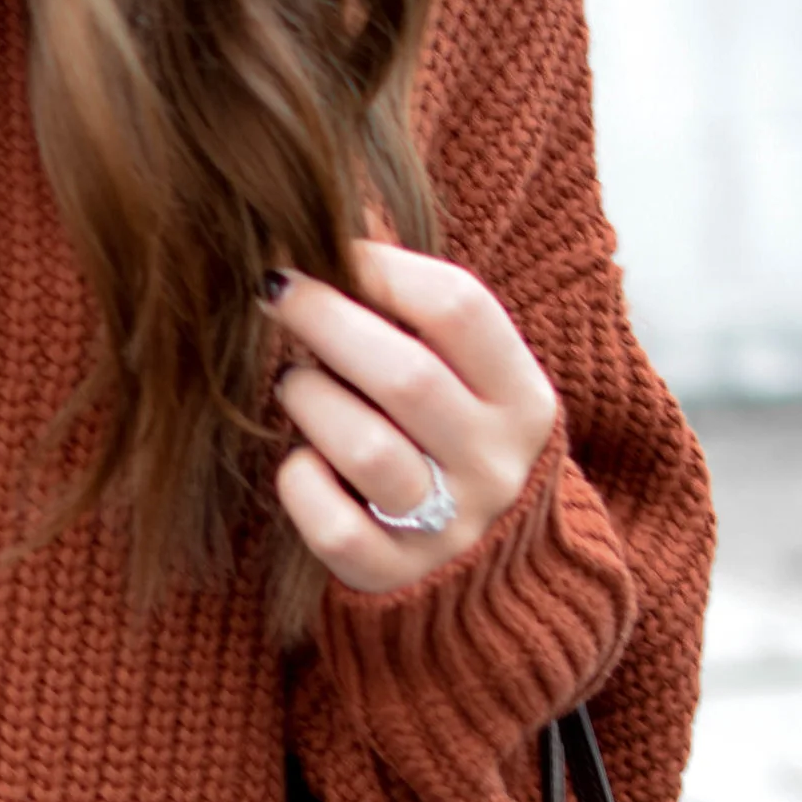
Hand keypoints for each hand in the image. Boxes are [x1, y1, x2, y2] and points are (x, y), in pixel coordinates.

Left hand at [266, 241, 555, 595]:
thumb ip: (423, 318)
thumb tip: (346, 212)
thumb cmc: (455, 450)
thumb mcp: (473, 386)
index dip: (384, 267)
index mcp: (524, 401)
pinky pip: (331, 524)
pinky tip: (299, 462)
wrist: (492, 588)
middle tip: (277, 292)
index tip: (334, 246)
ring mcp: (448, 528)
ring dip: (309, 400)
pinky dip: (299, 482)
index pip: (461, 308)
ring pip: (366, 449)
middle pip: (404, 375)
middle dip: (326, 320)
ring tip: (291, 382)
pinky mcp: (394, 577)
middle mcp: (496, 464)